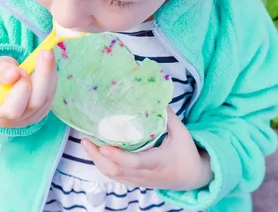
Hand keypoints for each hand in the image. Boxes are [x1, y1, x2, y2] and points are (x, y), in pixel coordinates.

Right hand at [0, 51, 56, 127]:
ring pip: (47, 97)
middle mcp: (15, 120)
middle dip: (42, 76)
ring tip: (45, 54)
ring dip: (49, 73)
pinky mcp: (43, 110)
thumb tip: (14, 74)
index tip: (21, 69)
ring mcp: (31, 117)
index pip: (13, 109)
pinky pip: (52, 93)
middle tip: (44, 53)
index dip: (20, 90)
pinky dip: (52, 76)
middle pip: (35, 103)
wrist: (2, 86)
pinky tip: (48, 62)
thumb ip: (1, 71)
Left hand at [82, 108, 213, 190]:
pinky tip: (96, 151)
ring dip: (97, 160)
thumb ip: (167, 116)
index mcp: (158, 162)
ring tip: (86, 142)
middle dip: (98, 157)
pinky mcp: (134, 181)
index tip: (104, 145)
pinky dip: (103, 164)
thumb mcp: (182, 133)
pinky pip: (114, 175)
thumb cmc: (186, 153)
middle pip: (116, 171)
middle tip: (86, 139)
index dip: (118, 155)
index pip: (135, 162)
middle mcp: (145, 174)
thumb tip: (155, 96)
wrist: (191, 178)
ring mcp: (138, 180)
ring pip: (112, 174)